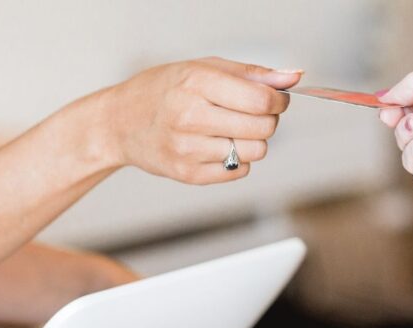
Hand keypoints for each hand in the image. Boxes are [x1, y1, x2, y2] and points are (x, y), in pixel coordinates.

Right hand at [91, 57, 302, 183]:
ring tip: (232, 130)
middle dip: (268, 120)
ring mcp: (187, 149)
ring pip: (256, 152)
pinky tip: (218, 146)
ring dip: (253, 141)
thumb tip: (293, 78)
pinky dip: (238, 159)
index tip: (276, 99)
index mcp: (196, 83)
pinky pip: (239, 171)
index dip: (279, 101)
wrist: (119, 122)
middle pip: (263, 128)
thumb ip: (252, 74)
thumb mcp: (204, 68)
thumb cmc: (165, 89)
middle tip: (252, 113)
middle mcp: (190, 116)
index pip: (261, 100)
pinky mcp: (187, 174)